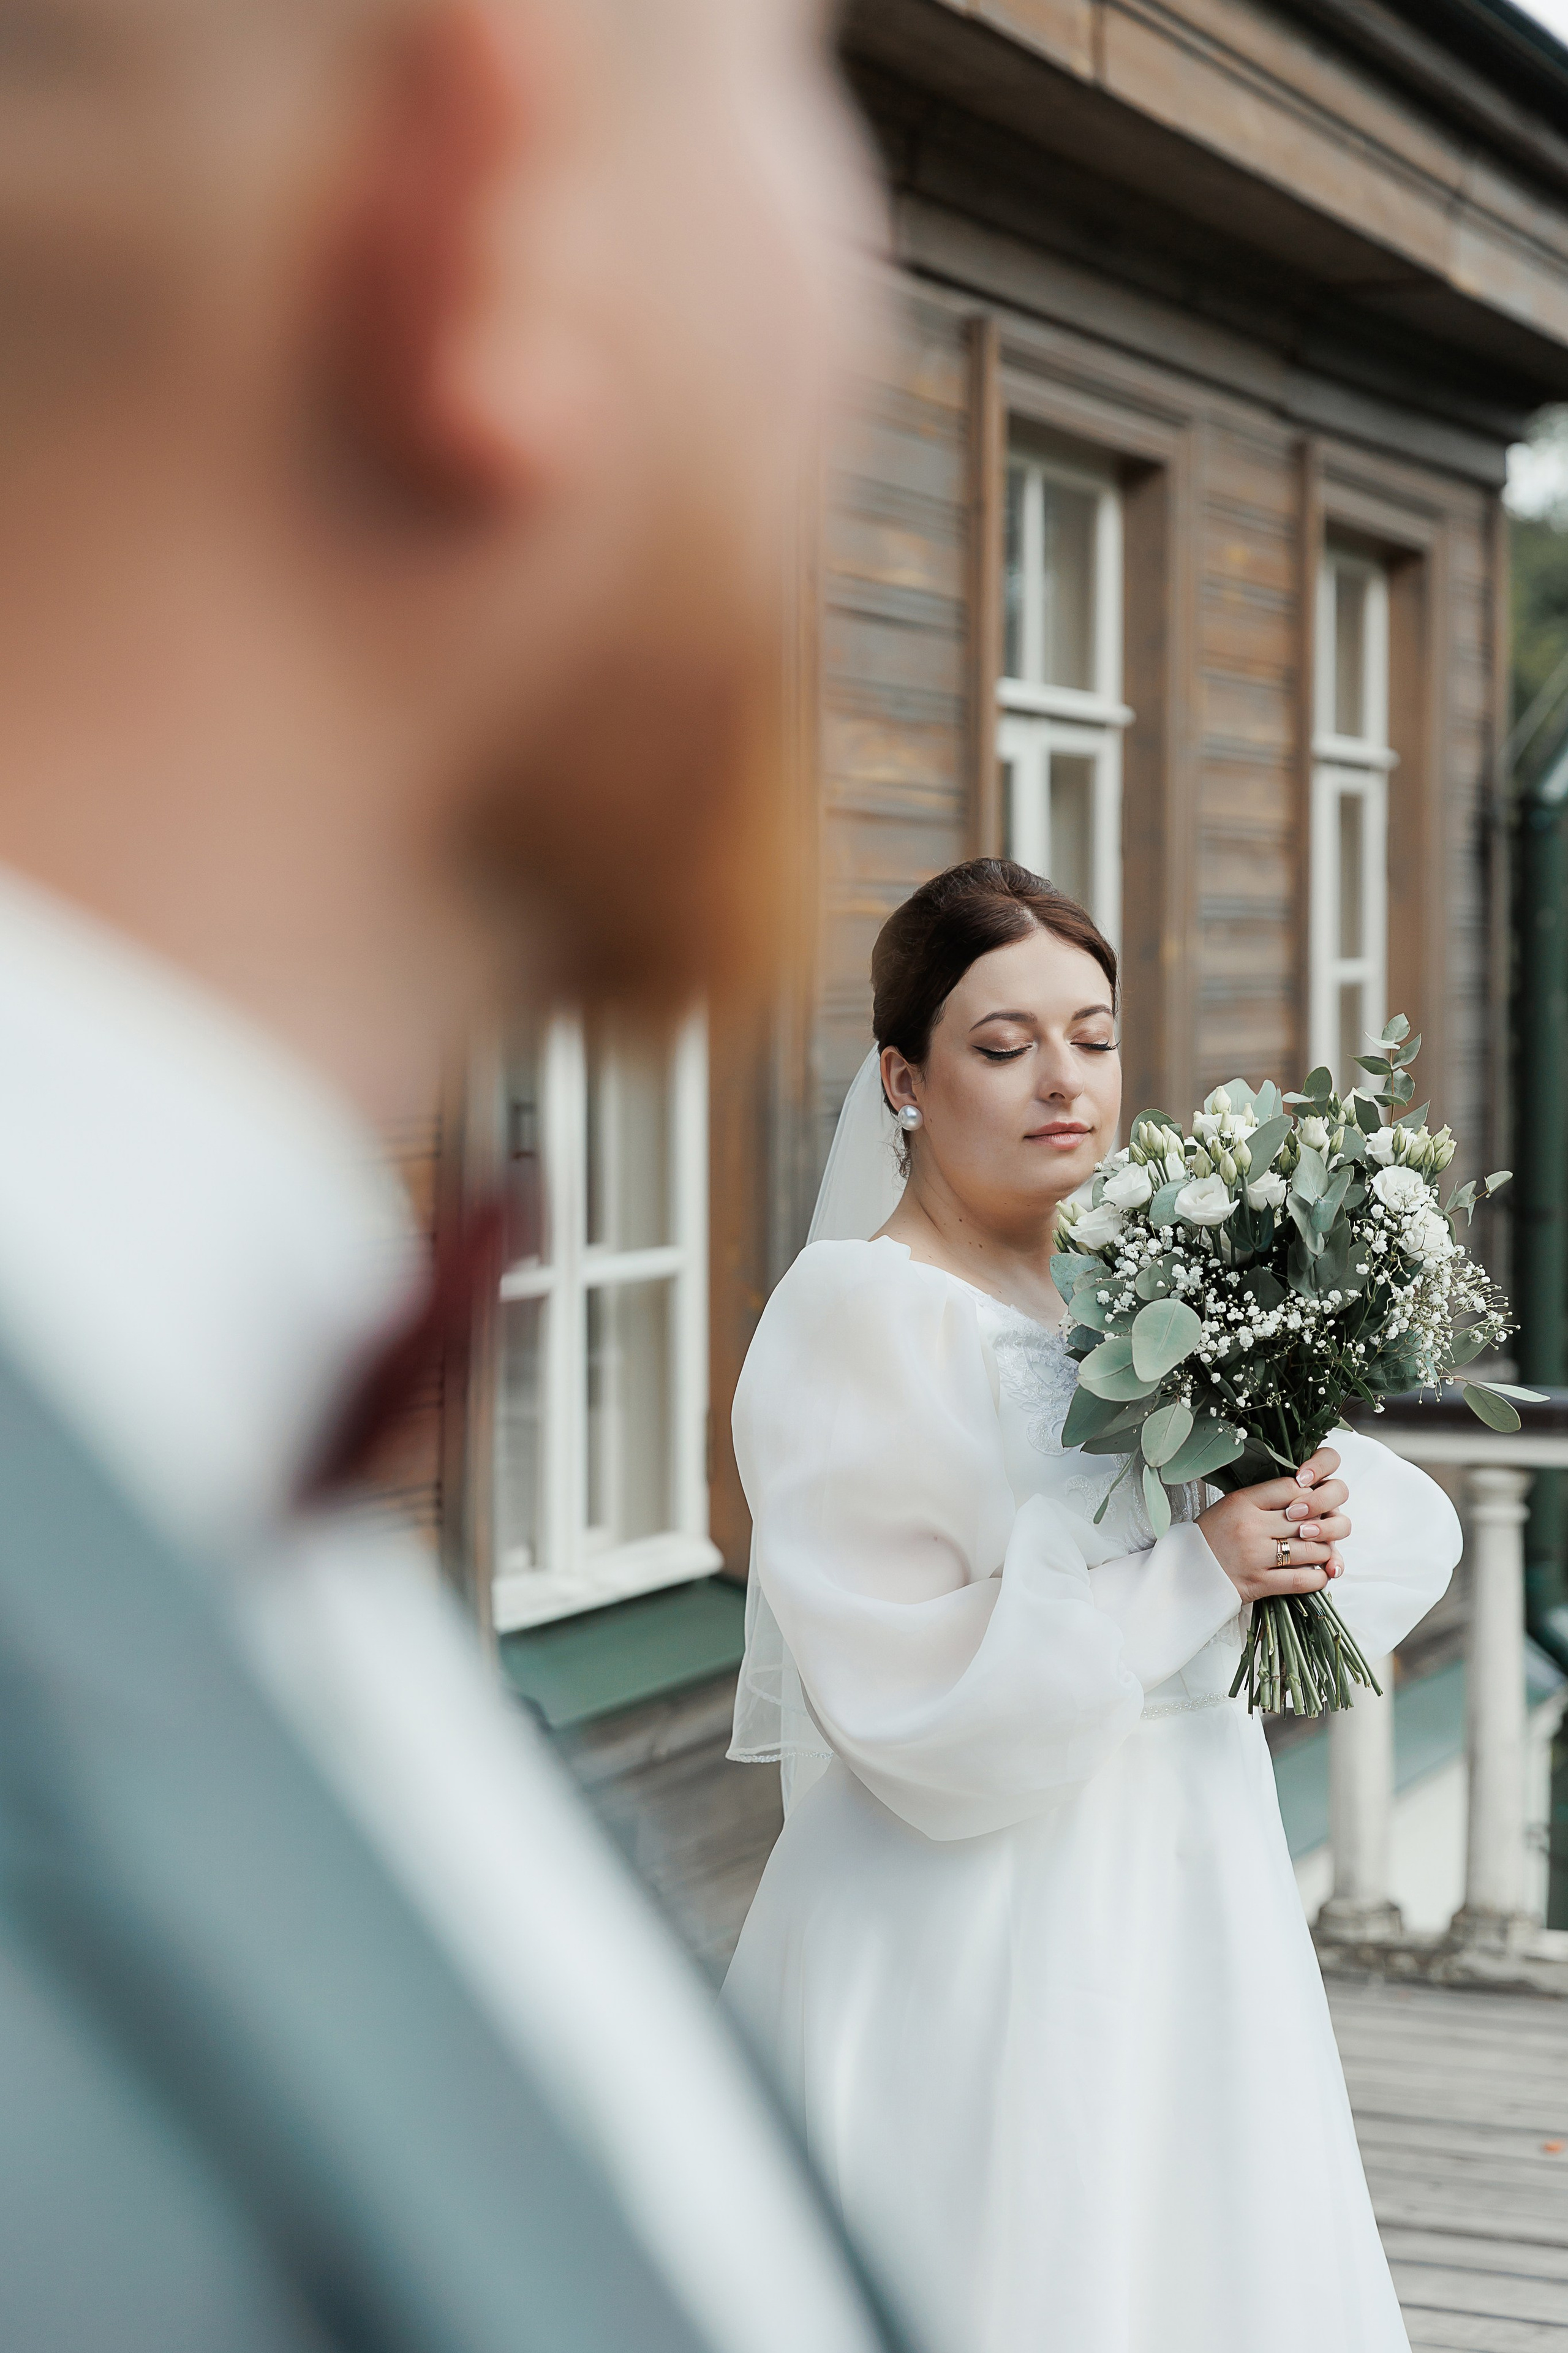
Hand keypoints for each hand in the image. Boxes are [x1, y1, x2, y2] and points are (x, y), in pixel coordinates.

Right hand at [1196, 1446, 1350, 1602]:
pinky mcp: (1260, 1583)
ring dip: (1323, 1552)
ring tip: (1320, 1552)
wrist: (1187, 1571)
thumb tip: (1306, 1496)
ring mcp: (1256, 1556)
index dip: (1308, 1494)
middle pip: (1306, 1519)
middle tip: (1322, 1528)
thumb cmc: (1213, 1536)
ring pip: (1311, 1550)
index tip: (1309, 1503)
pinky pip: (1303, 1580)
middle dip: (1321, 1524)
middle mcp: (1251, 1527)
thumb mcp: (1232, 1506)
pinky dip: (1318, 1577)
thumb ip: (1265, 1499)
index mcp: (1242, 1502)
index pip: (1291, 1488)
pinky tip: (1318, 1573)